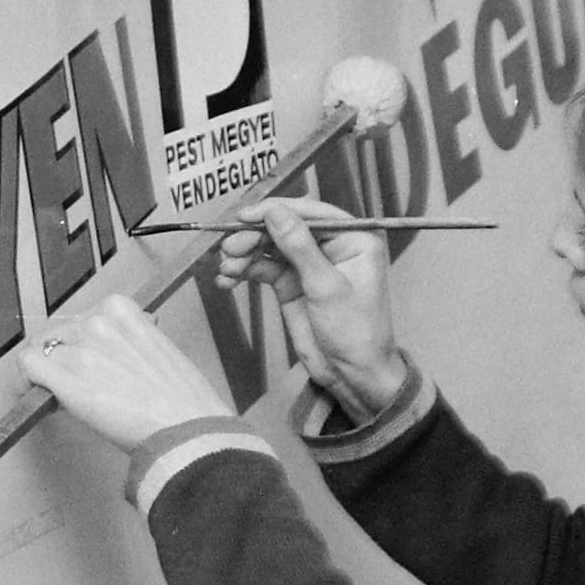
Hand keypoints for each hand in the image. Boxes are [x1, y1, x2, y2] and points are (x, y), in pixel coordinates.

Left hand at [18, 294, 233, 452]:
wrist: (185, 429)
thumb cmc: (182, 398)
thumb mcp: (161, 349)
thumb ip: (132, 339)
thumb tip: (116, 345)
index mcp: (121, 309)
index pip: (85, 317)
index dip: (85, 341)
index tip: (91, 357)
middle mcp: (96, 322)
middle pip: (60, 334)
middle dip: (66, 357)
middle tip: (81, 383)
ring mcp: (78, 350)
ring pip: (41, 350)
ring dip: (49, 372)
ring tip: (66, 396)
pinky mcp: (62, 379)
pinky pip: (26, 366)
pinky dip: (27, 379)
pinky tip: (39, 395)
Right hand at [214, 198, 406, 422]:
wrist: (352, 374)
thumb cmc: (356, 332)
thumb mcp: (327, 287)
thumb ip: (299, 246)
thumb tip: (276, 211)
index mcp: (354, 238)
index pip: (311, 213)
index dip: (276, 211)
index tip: (246, 215)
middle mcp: (331, 246)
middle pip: (285, 227)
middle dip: (255, 236)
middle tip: (231, 247)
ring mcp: (309, 264)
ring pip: (270, 246)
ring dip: (245, 254)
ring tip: (227, 268)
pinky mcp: (292, 283)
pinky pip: (264, 268)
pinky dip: (245, 271)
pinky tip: (228, 278)